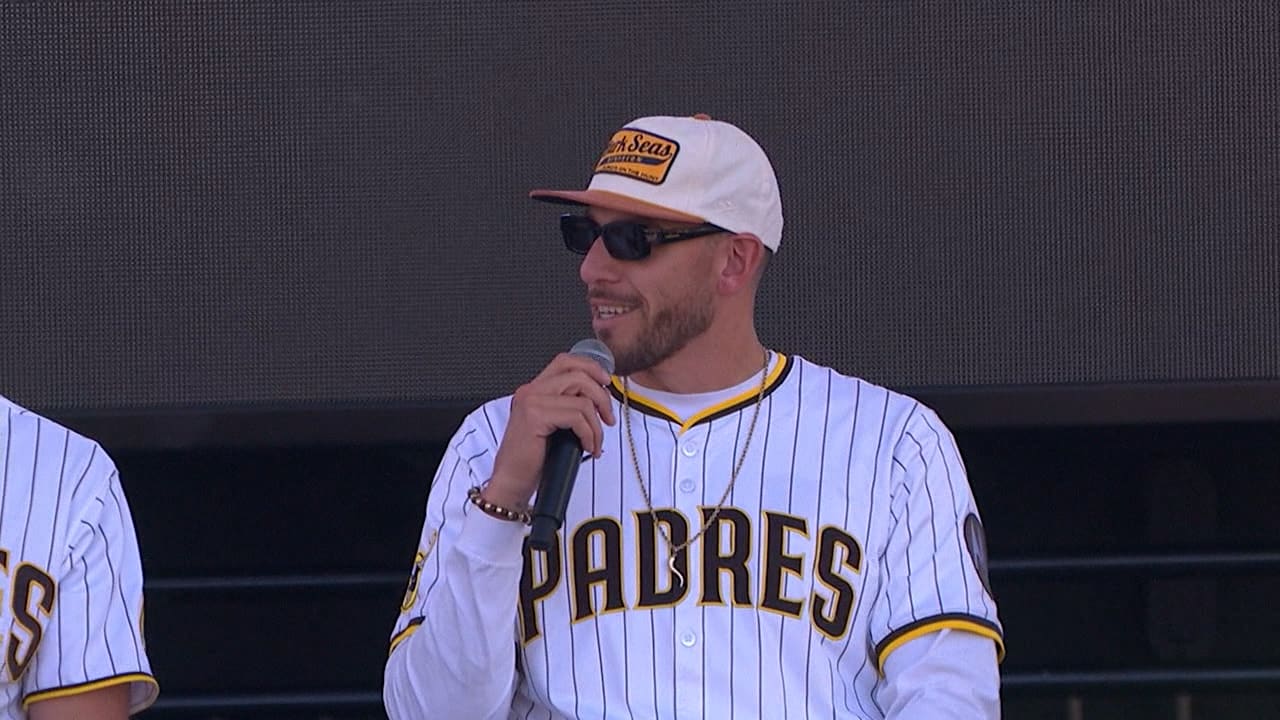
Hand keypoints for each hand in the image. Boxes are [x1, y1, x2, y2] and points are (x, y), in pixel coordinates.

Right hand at [485, 353, 615, 508]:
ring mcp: (531, 402)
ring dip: (596, 424)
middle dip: (601, 397)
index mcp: (534, 390)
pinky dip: (589, 434)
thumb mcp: (554, 426)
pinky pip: (577, 417)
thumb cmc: (532, 460)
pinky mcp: (535, 417)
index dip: (591, 367)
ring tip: (595, 442)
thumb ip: (568, 407)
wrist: (512, 482)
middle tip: (608, 419)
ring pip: (582, 399)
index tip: (606, 384)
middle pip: (578, 375)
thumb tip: (600, 399)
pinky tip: (587, 448)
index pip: (566, 362)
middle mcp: (530, 391)